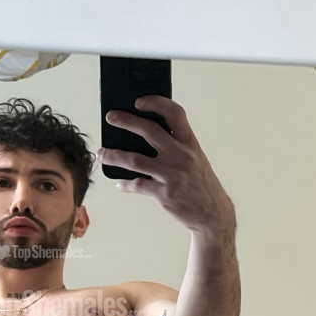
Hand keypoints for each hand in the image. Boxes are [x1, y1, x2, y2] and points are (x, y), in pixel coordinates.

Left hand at [97, 96, 235, 234]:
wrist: (213, 213)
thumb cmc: (201, 183)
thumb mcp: (195, 158)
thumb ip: (176, 145)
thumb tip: (146, 133)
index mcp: (190, 143)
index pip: (175, 114)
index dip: (157, 103)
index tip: (139, 101)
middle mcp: (182, 156)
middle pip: (150, 131)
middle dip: (126, 121)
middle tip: (111, 117)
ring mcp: (172, 175)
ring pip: (135, 160)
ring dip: (114, 155)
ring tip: (102, 153)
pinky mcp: (165, 194)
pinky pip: (138, 185)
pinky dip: (126, 184)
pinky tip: (120, 183)